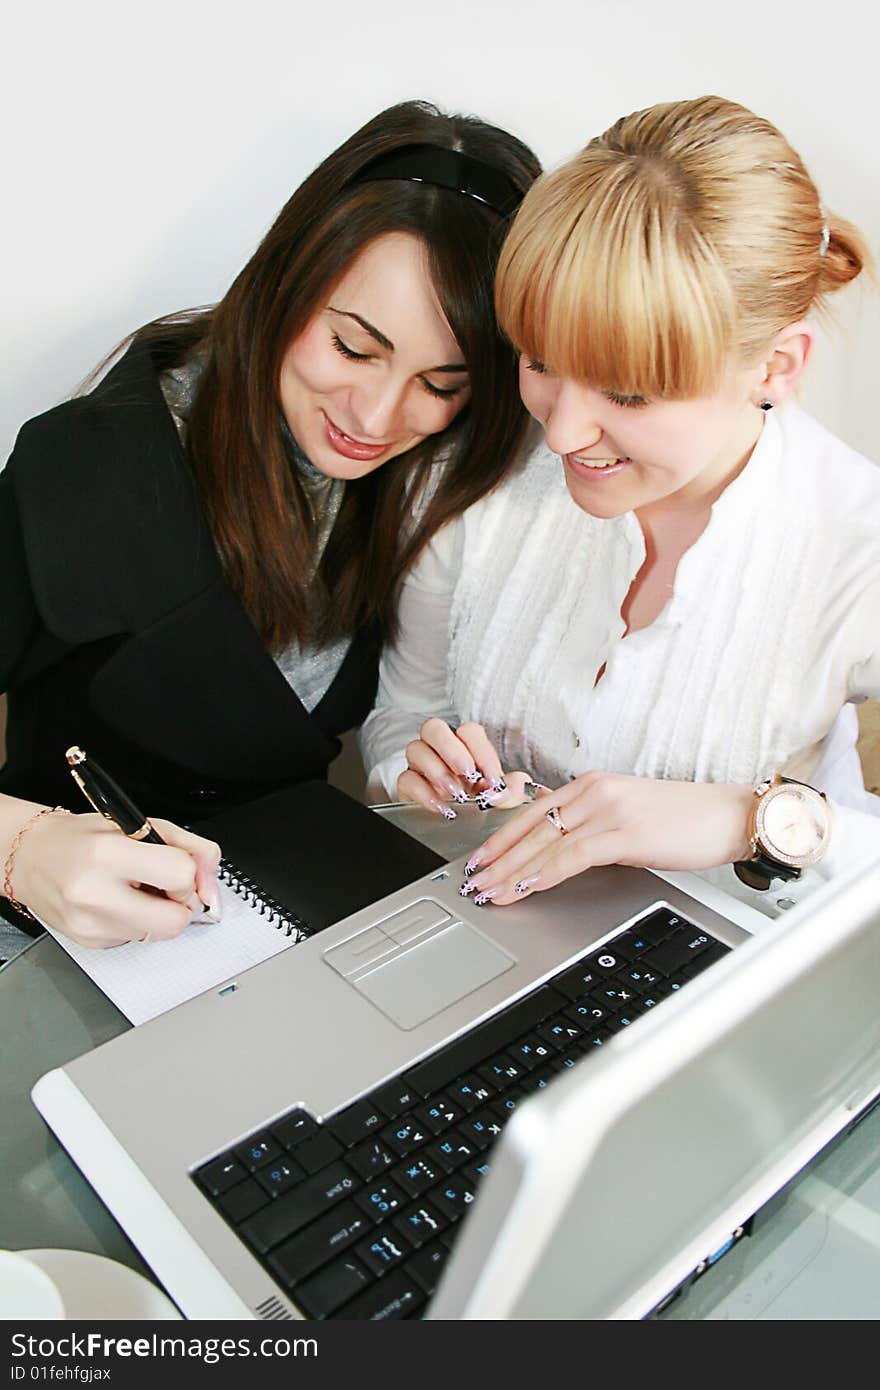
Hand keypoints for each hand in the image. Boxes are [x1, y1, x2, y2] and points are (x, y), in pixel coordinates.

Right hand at [10, 810, 221, 948]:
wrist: (33, 858)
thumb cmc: (86, 838)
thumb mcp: (142, 823)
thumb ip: (189, 846)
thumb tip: (211, 875)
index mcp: (108, 854)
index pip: (179, 876)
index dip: (188, 874)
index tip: (178, 868)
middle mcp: (94, 893)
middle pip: (174, 921)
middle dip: (180, 904)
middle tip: (165, 887)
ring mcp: (90, 924)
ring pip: (159, 934)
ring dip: (158, 913)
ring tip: (135, 890)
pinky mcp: (90, 943)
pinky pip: (138, 939)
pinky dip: (138, 922)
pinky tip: (118, 902)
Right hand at [397, 718, 541, 815]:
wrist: (458, 827)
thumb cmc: (479, 804)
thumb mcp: (501, 798)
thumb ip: (512, 789)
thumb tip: (518, 782)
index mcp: (464, 746)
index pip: (468, 731)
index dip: (481, 751)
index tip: (492, 778)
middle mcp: (439, 749)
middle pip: (434, 728)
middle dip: (452, 749)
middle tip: (468, 774)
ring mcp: (420, 765)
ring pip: (415, 749)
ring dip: (437, 771)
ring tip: (456, 794)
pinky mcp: (407, 786)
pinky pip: (405, 779)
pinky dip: (423, 793)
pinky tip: (441, 807)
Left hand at [457, 772, 753, 904]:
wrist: (729, 816)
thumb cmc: (685, 820)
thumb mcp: (629, 816)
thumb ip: (594, 826)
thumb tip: (562, 850)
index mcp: (592, 785)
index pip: (532, 812)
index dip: (500, 838)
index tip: (479, 859)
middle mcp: (595, 791)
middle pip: (530, 827)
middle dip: (496, 858)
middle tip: (471, 881)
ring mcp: (608, 809)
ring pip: (545, 842)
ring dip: (512, 871)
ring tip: (490, 891)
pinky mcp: (625, 832)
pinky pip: (574, 854)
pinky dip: (546, 872)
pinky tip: (527, 886)